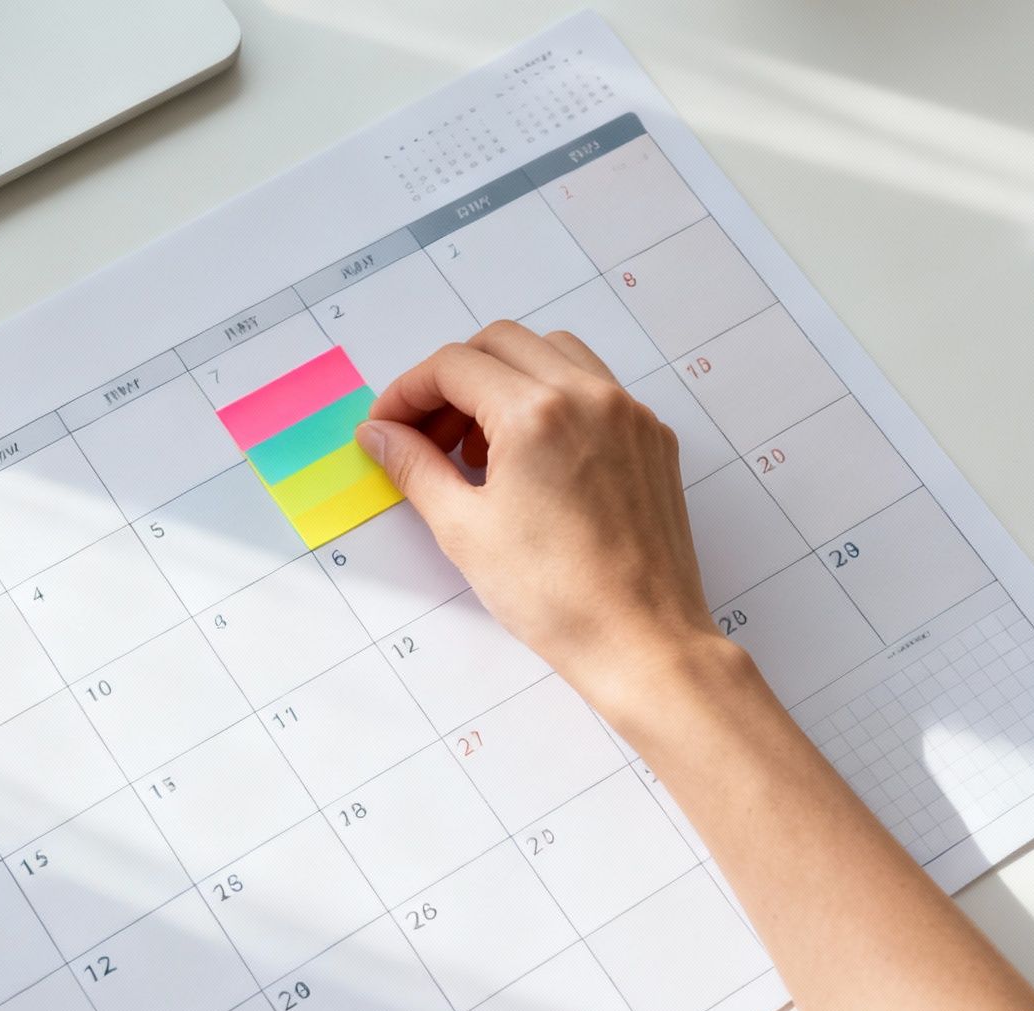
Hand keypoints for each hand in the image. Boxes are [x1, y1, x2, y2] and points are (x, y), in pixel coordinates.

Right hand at [358, 321, 732, 707]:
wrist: (642, 642)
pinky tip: (531, 458)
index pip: (453, 366)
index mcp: (537, 413)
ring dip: (504, 381)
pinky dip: (552, 400)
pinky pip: (595, 389)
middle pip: (502, 344)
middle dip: (452, 379)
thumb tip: (381, 435)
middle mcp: (590, 397)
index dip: (407, 392)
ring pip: (553, 354)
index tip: (388, 426)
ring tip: (479, 447)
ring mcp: (629, 414)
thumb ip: (414, 467)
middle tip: (427, 434)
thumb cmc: (558, 597)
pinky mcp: (652, 440)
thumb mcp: (464, 530)